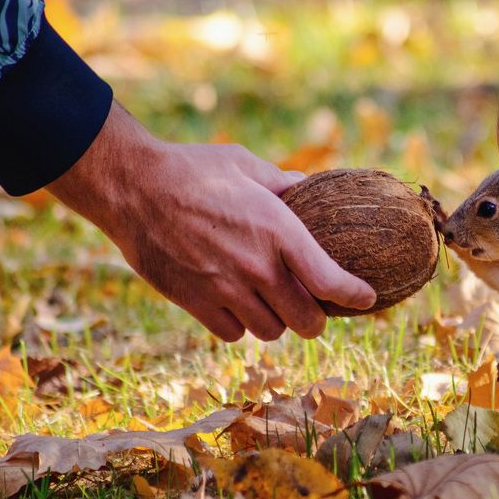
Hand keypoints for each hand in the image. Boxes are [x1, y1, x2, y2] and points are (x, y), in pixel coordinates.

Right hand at [47, 101, 375, 340]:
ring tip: (274, 305)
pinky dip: (240, 325)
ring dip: (278, 322)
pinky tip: (238, 306)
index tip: (366, 298)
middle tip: (315, 308)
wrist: (131, 186)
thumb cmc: (193, 169)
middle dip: (317, 318)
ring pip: (271, 332)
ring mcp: (225, 287)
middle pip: (307, 320)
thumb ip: (285, 184)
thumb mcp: (247, 165)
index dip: (354, 296)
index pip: (330, 281)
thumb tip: (311, 188)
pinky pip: (233, 333)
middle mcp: (256, 266)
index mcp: (278, 231)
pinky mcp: (195, 301)